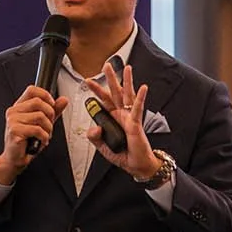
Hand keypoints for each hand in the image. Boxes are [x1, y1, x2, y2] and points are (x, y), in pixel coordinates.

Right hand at [0, 85, 65, 184]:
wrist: (15, 159)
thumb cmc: (26, 142)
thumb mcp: (42, 124)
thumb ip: (53, 111)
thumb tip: (64, 100)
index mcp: (19, 107)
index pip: (32, 90)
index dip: (45, 95)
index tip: (52, 105)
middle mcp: (14, 111)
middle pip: (39, 103)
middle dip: (50, 115)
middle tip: (49, 126)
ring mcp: (13, 121)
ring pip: (40, 116)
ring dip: (48, 129)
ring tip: (44, 135)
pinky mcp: (15, 131)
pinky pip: (37, 129)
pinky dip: (44, 137)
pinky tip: (41, 141)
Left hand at [88, 62, 160, 179]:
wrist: (137, 165)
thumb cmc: (124, 154)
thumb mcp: (103, 148)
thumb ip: (95, 138)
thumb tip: (93, 128)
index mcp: (114, 118)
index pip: (104, 101)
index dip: (96, 90)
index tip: (88, 81)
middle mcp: (122, 115)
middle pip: (115, 93)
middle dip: (110, 79)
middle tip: (106, 65)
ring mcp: (130, 118)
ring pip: (128, 96)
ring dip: (127, 81)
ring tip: (127, 68)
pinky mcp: (136, 124)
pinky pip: (138, 109)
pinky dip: (140, 98)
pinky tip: (143, 87)